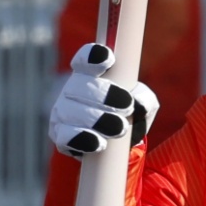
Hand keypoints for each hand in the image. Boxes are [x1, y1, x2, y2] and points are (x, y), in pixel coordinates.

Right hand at [52, 43, 158, 157]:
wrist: (118, 149)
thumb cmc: (128, 117)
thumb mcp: (142, 105)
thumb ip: (145, 99)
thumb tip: (139, 103)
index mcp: (89, 76)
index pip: (84, 60)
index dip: (92, 56)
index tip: (109, 59)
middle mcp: (72, 91)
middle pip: (79, 85)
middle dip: (104, 94)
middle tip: (127, 106)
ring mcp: (63, 114)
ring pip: (71, 110)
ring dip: (97, 118)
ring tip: (120, 128)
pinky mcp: (60, 137)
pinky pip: (65, 136)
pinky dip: (82, 138)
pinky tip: (99, 143)